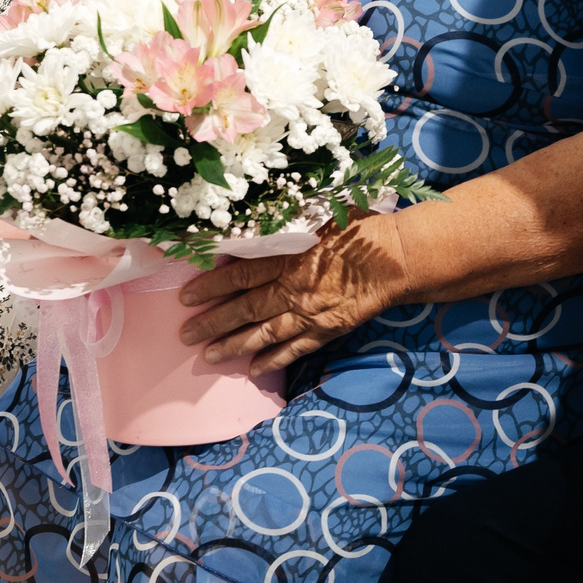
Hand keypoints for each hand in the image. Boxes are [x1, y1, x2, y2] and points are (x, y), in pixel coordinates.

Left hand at [177, 213, 411, 371]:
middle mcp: (294, 288)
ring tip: (209, 356)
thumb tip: (246, 222)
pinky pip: (295, 349)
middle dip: (212, 323)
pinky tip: (254, 369)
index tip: (185, 297)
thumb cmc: (358, 228)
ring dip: (234, 346)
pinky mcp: (327, 329)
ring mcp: (310, 313)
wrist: (397, 258)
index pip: (239, 274)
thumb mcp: (316, 213)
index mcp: (288, 256)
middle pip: (244, 308)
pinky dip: (274, 360)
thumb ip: (282, 222)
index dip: (209, 286)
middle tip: (185, 336)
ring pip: (264, 333)